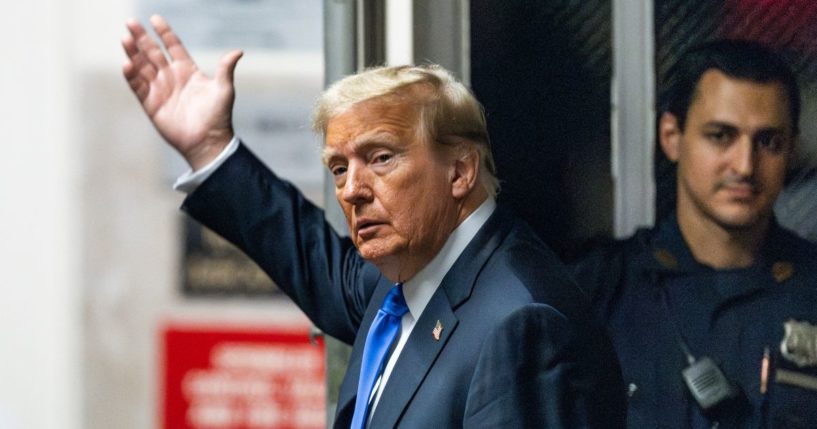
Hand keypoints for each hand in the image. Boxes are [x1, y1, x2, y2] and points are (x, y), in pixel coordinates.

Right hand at [122, 15, 242, 169]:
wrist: (208, 142)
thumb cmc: (218, 117)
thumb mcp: (224, 90)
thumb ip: (225, 69)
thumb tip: (238, 51)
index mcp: (188, 71)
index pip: (173, 46)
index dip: (164, 33)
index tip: (155, 19)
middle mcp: (171, 77)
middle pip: (153, 53)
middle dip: (142, 38)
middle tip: (131, 22)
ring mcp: (160, 89)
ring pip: (142, 66)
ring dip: (133, 53)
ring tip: (125, 38)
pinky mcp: (151, 104)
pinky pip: (138, 86)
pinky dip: (131, 76)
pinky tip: (127, 63)